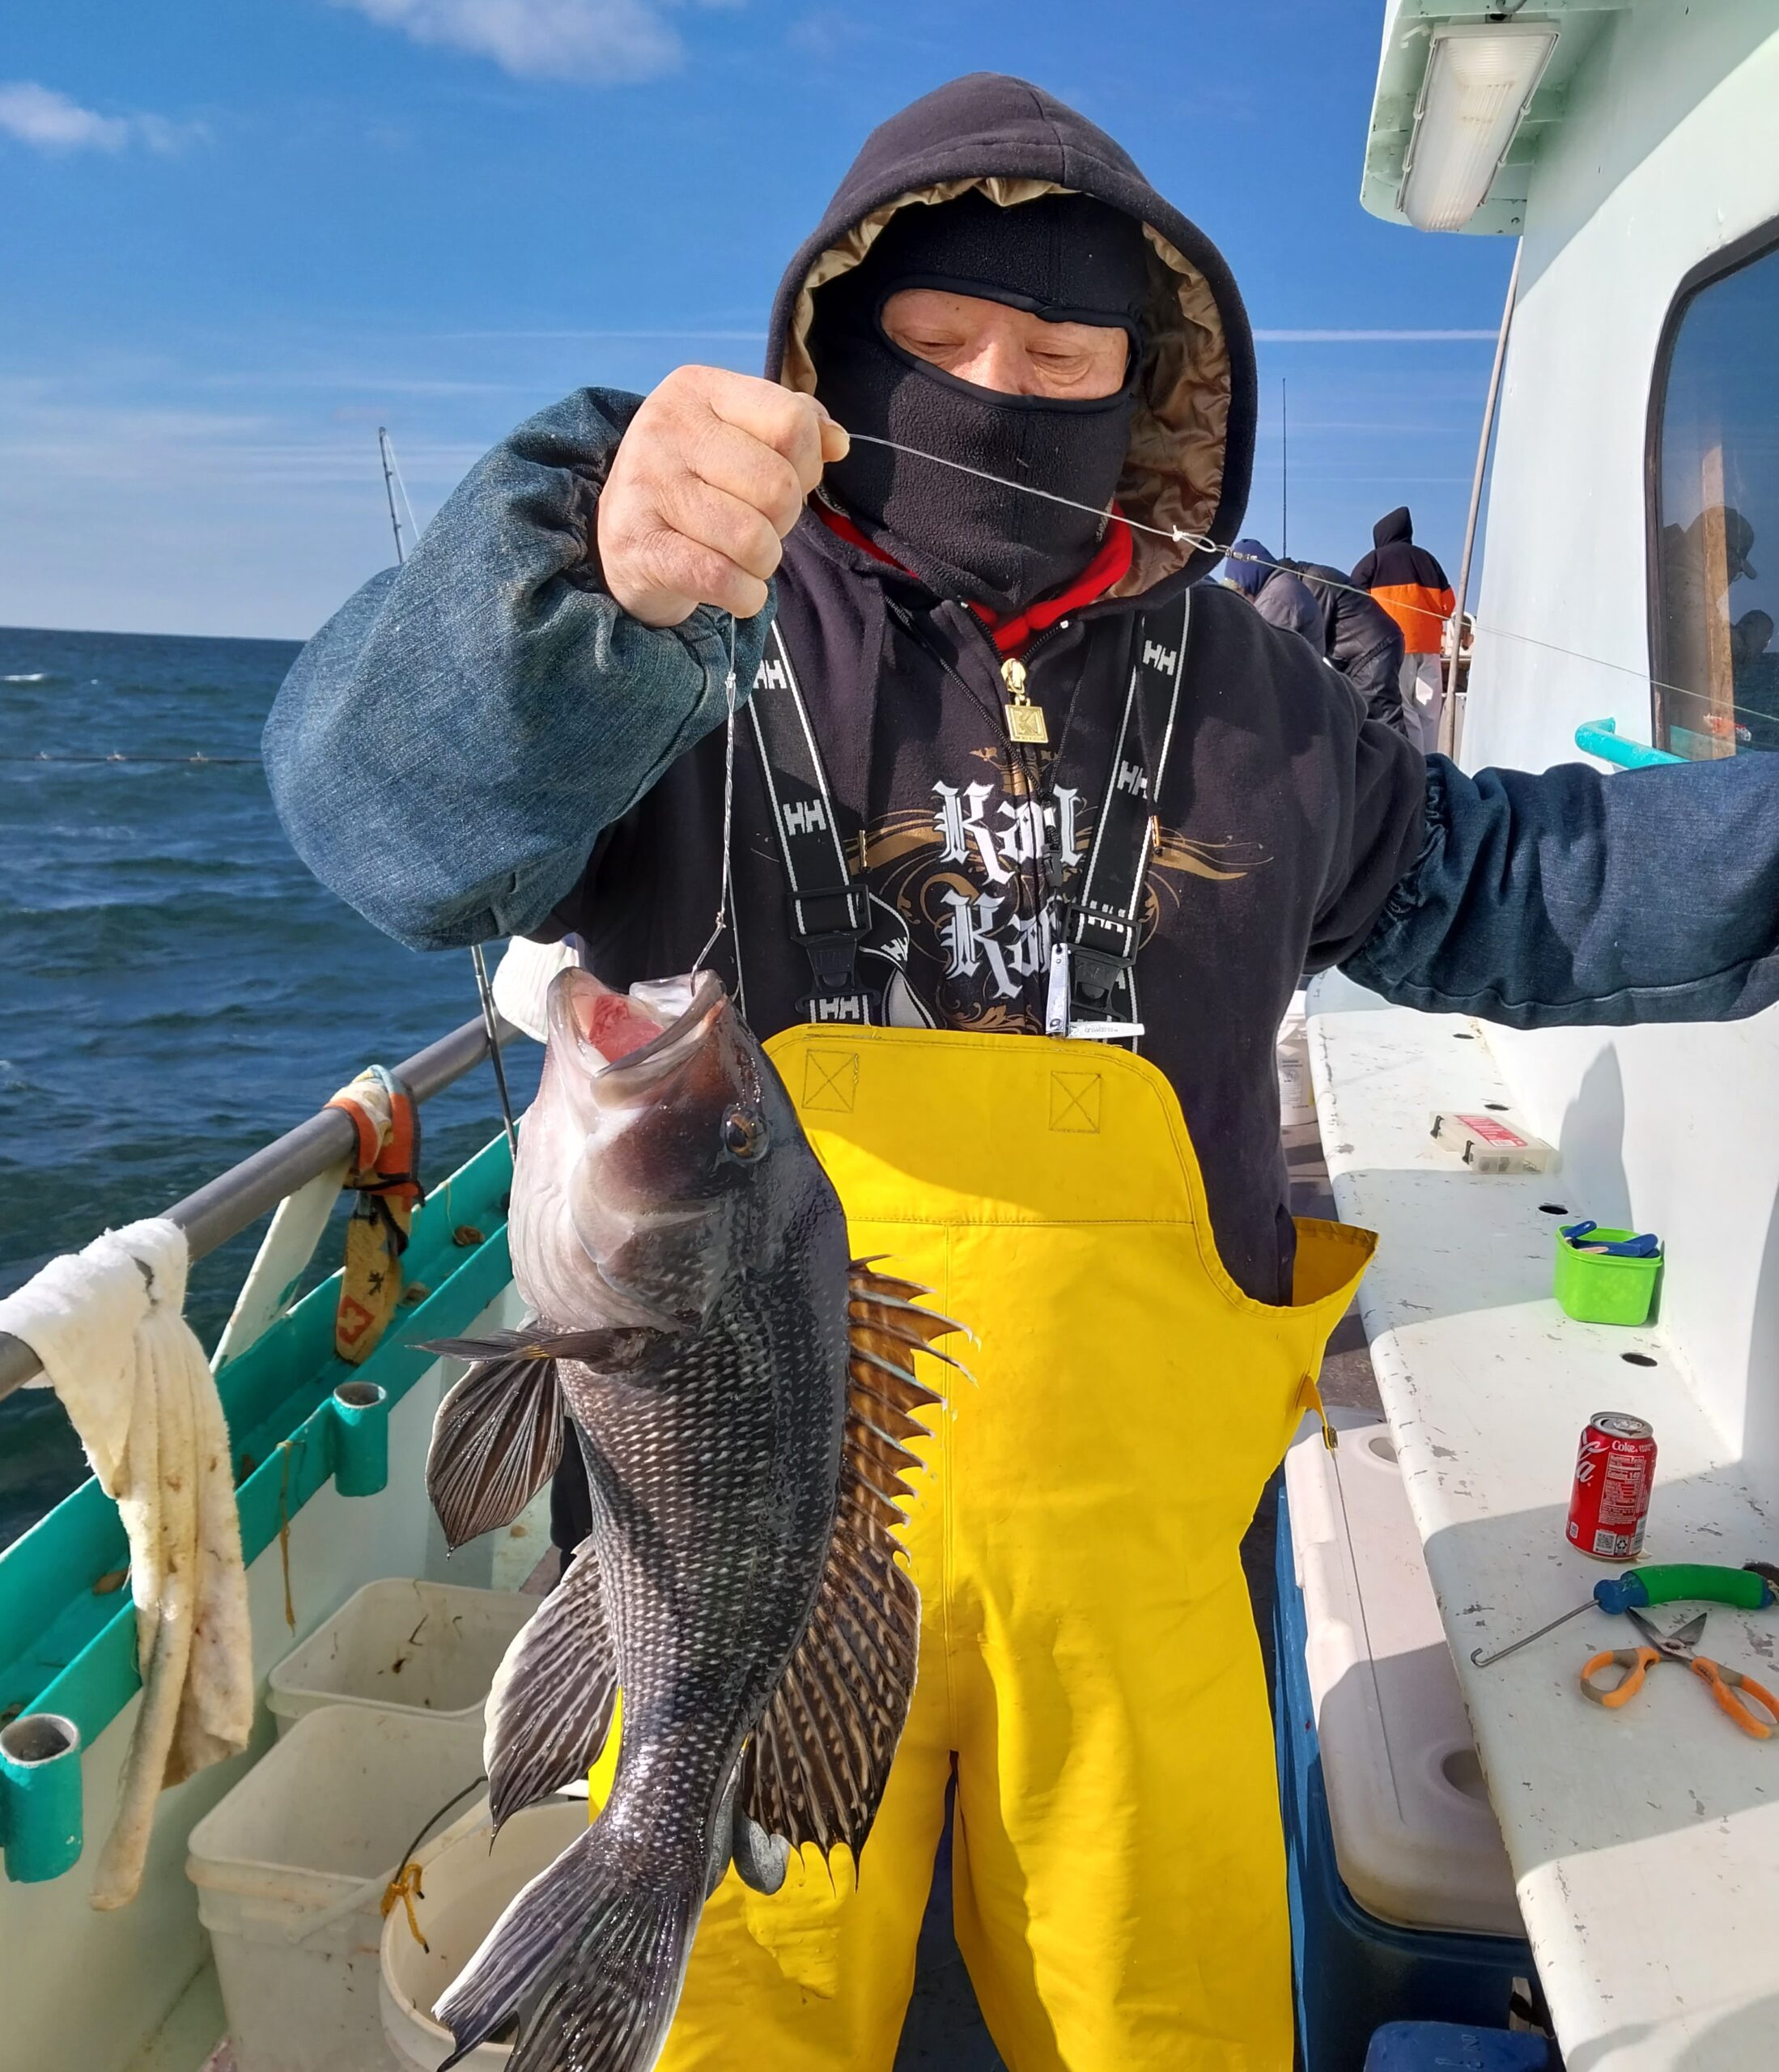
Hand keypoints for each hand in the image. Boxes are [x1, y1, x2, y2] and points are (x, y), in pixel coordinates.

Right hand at [596, 366, 849, 627]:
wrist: (624, 539)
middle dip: (784, 521)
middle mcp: (665, 426)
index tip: (788, 480)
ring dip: (763, 563)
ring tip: (742, 557)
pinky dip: (744, 596)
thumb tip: (838, 442)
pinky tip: (734, 589)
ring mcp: (646, 484)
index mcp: (697, 388)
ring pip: (754, 539)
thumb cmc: (698, 483)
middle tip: (758, 525)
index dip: (807, 464)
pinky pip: (722, 579)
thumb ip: (795, 428)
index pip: (791, 421)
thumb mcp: (742, 438)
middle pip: (778, 487)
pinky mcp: (636, 544)